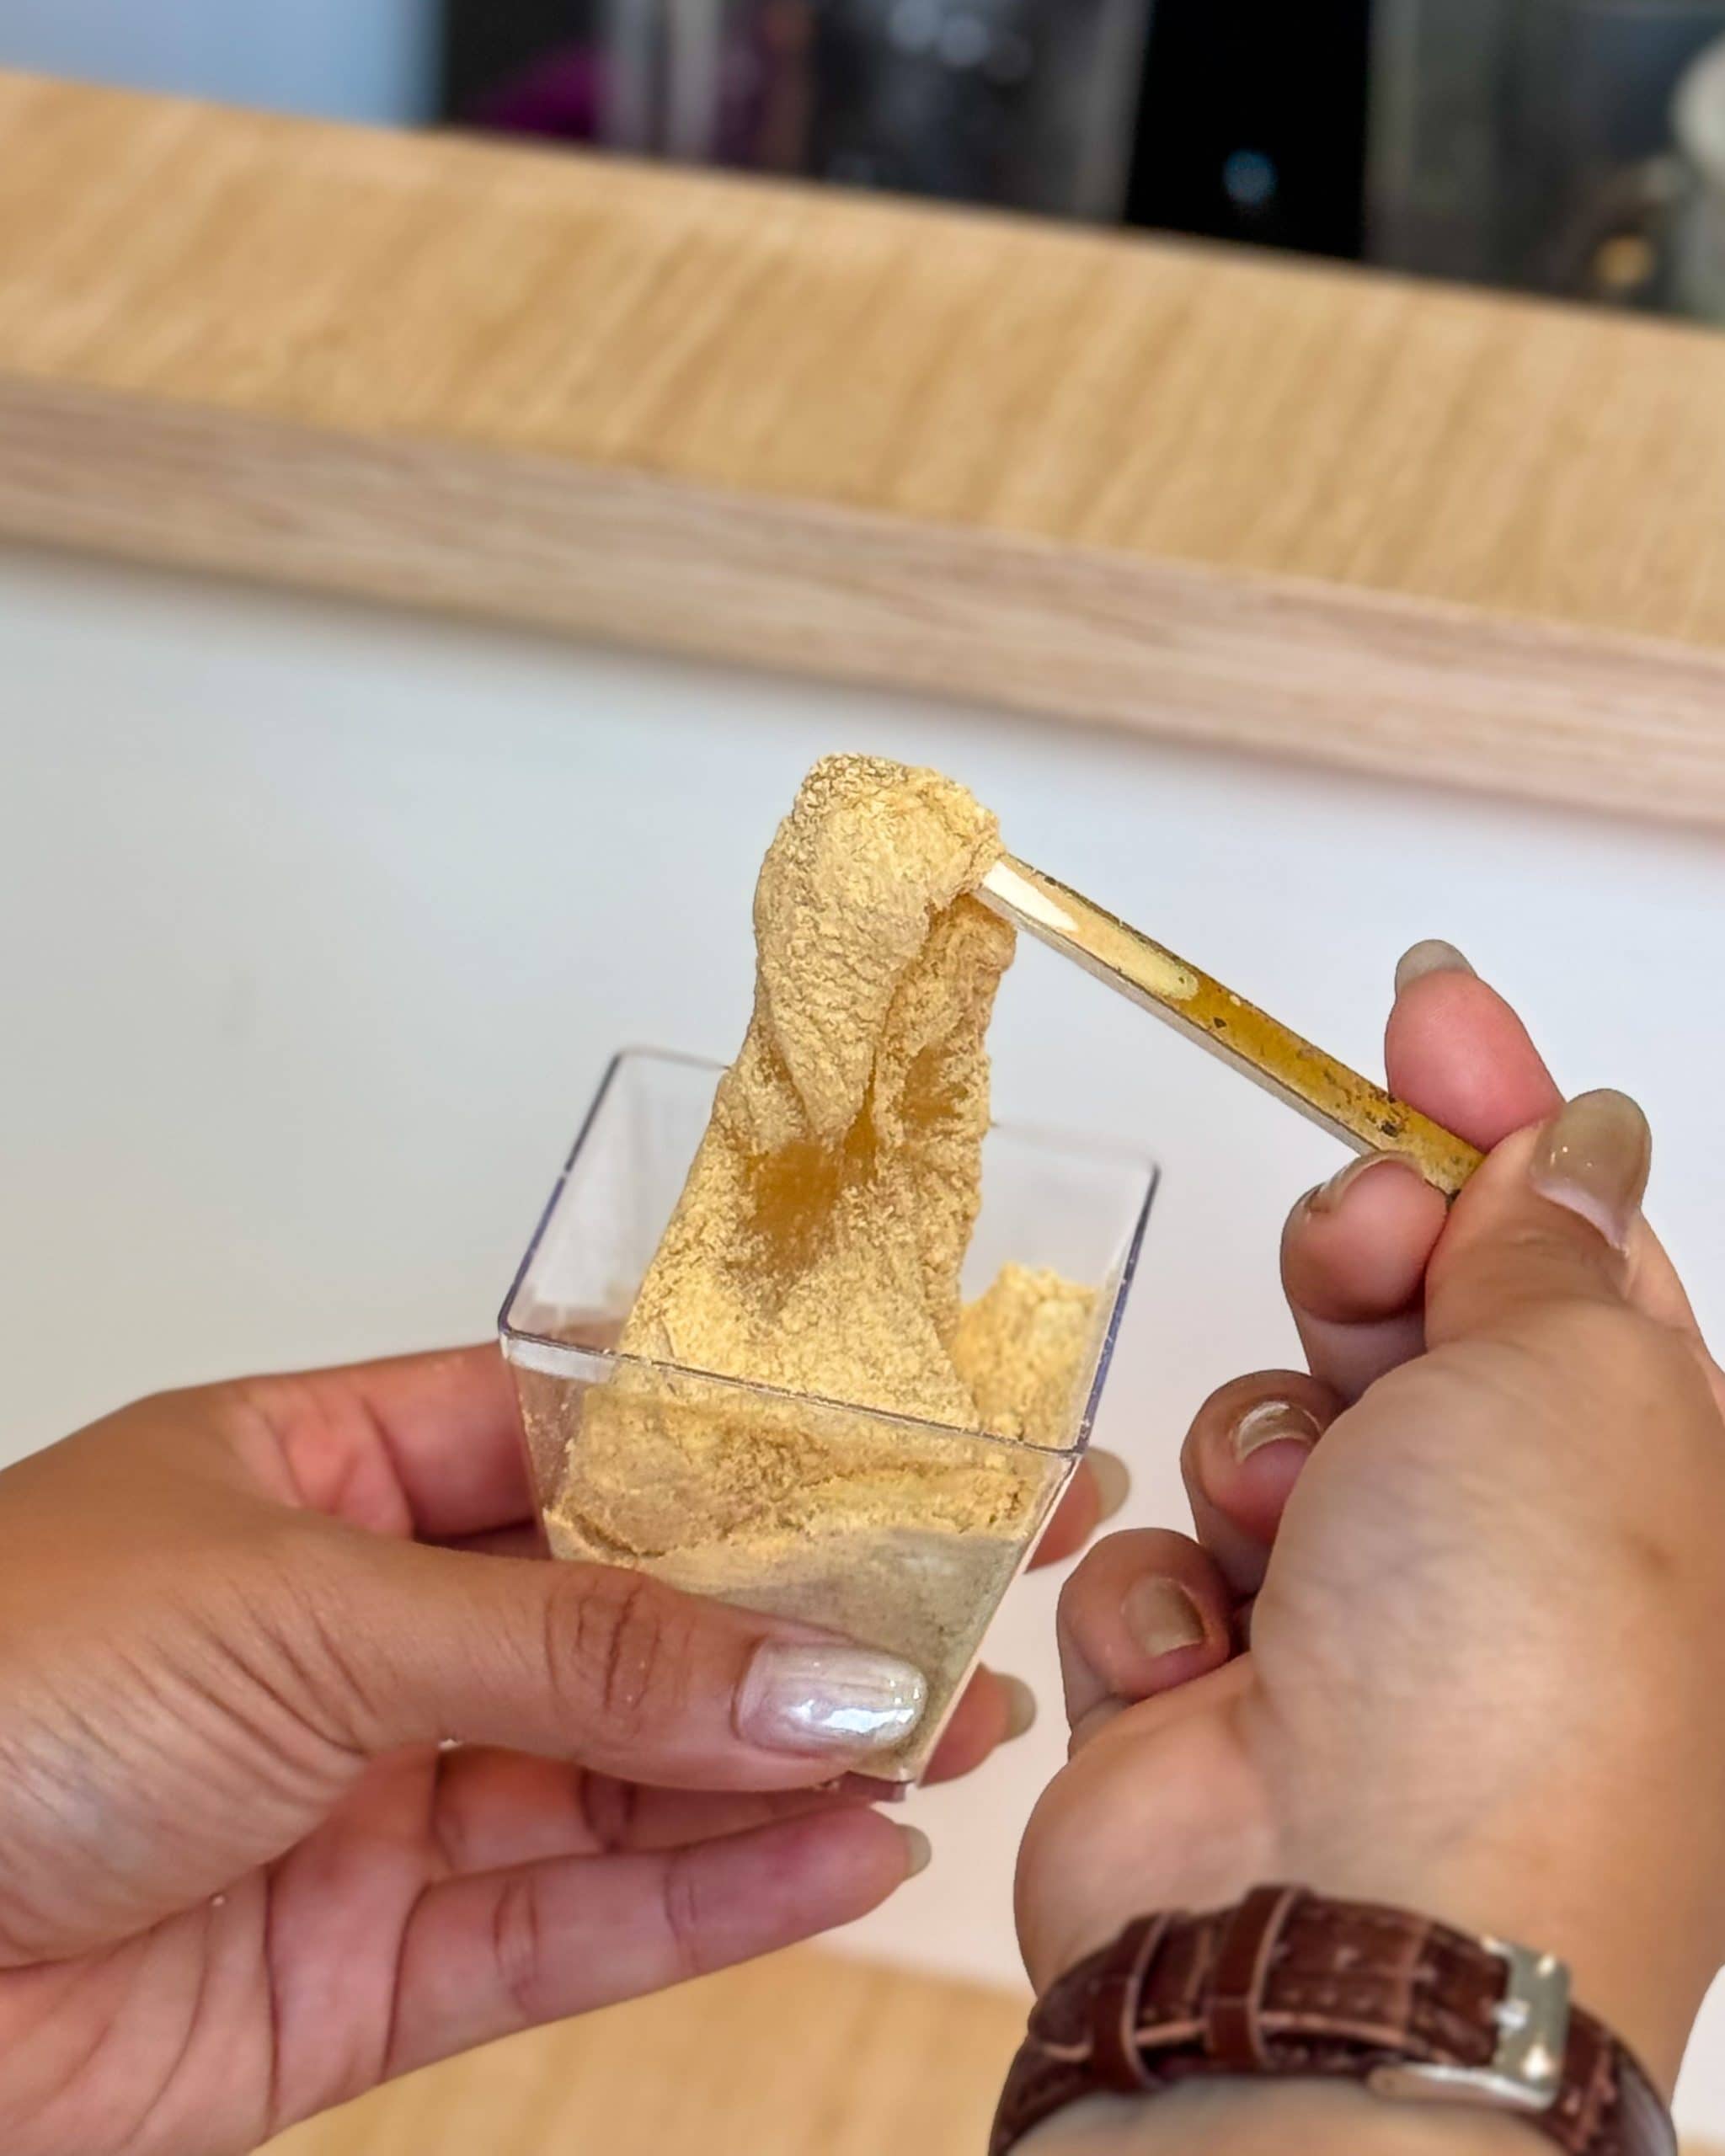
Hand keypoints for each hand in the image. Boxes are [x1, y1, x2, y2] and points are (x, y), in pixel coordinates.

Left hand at [0, 1349, 1116, 2155]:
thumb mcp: (313, 1606)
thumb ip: (581, 1650)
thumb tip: (814, 1669)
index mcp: (335, 1470)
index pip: (597, 1444)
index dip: (759, 1448)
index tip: (914, 1442)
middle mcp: (372, 1630)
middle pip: (639, 1614)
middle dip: (811, 1611)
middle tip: (991, 1585)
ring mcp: (381, 1801)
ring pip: (633, 1777)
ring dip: (795, 1761)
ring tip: (963, 1725)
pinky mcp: (371, 1973)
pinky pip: (578, 1925)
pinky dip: (716, 1899)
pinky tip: (845, 1853)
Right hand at [1018, 951, 1724, 2102]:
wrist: (1340, 1933)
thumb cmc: (1509, 1664)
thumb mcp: (1573, 1385)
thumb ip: (1546, 1243)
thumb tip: (1577, 1139)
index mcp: (1637, 1471)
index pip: (1565, 1242)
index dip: (1493, 1114)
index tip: (1426, 1001)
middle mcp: (1501, 1546)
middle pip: (1401, 1318)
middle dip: (1357, 1270)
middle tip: (1352, 1265)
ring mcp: (1352, 1623)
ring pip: (1262, 1426)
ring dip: (1261, 1454)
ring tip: (1294, 1537)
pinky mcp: (1210, 1685)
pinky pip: (1162, 1556)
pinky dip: (1176, 1593)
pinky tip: (1214, 1672)